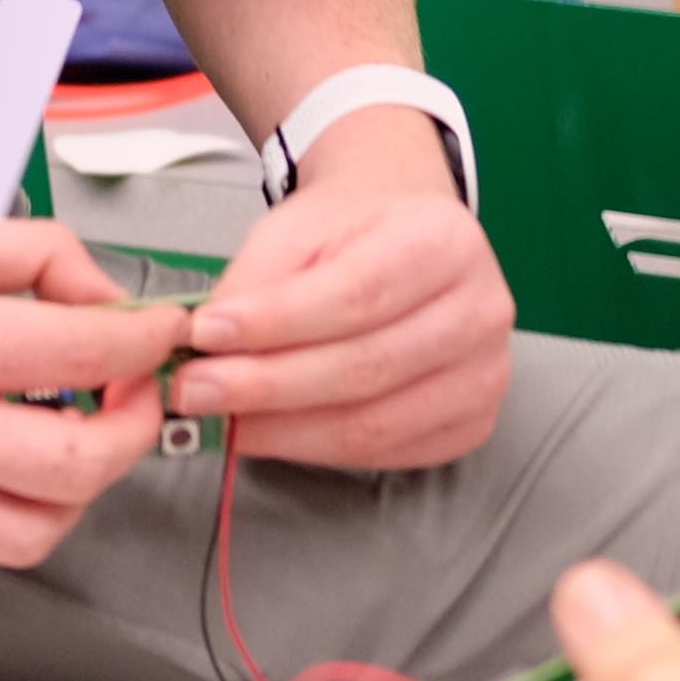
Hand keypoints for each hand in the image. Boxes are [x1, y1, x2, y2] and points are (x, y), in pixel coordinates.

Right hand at [0, 209, 196, 566]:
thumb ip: (37, 258)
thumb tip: (104, 298)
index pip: (93, 356)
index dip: (147, 341)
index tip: (159, 335)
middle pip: (84, 465)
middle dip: (134, 426)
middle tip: (131, 393)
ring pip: (39, 531)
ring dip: (79, 486)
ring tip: (71, 434)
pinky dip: (10, 513)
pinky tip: (3, 465)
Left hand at [173, 130, 511, 468]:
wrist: (404, 239)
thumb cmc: (355, 232)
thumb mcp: (296, 226)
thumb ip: (255, 281)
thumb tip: (203, 344)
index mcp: (445, 241)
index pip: (355, 295)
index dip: (275, 324)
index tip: (206, 335)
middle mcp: (481, 309)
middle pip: (363, 369)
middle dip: (265, 386)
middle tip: (195, 390)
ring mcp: (484, 373)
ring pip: (371, 425)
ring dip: (282, 430)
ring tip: (223, 418)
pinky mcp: (472, 421)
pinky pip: (385, 454)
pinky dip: (316, 450)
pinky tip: (271, 432)